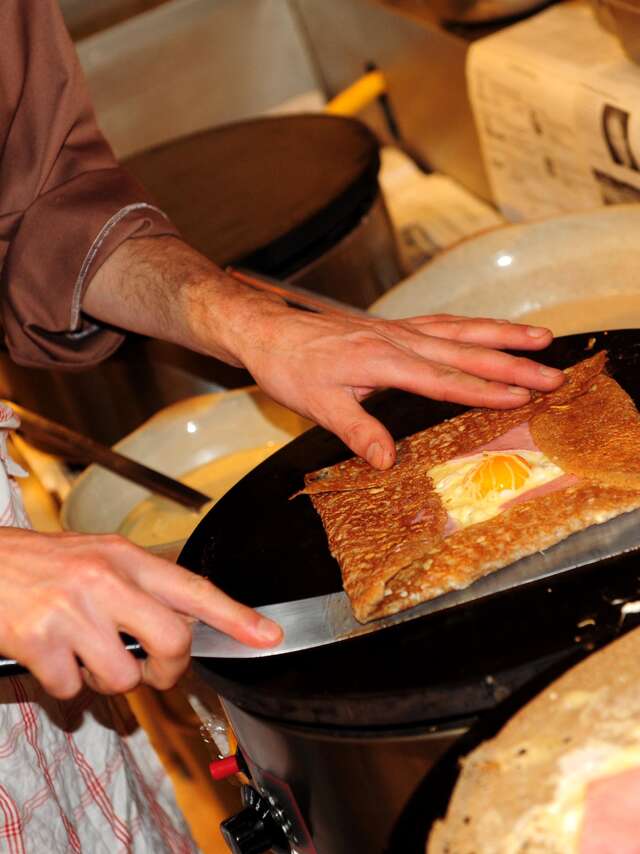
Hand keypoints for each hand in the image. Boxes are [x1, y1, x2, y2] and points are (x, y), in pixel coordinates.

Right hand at [0, 528, 281, 698]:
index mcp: (124, 557)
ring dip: (106, 679)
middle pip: (173, 640)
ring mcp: (72, 611)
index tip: (268, 636)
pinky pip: (73, 690)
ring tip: (84, 653)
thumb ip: (139, 586)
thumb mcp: (97, 557)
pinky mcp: (40, 641)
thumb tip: (182, 625)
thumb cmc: (42, 564)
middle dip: (169, 668)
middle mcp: (104, 580)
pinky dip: (65, 686)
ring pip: (123, 676)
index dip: (236, 615)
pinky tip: (51, 658)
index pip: (193, 587)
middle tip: (152, 669)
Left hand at [225, 301, 564, 467]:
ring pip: (460, 329)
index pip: (445, 379)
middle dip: (513, 362)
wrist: (269, 331)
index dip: (485, 389)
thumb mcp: (318, 405)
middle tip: (552, 372)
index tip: (521, 396)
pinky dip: (472, 326)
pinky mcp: (392, 327)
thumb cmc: (291, 367)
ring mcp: (397, 330)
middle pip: (466, 350)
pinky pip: (442, 323)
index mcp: (383, 361)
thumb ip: (357, 430)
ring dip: (502, 334)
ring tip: (541, 337)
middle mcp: (398, 340)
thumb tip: (387, 460)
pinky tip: (487, 330)